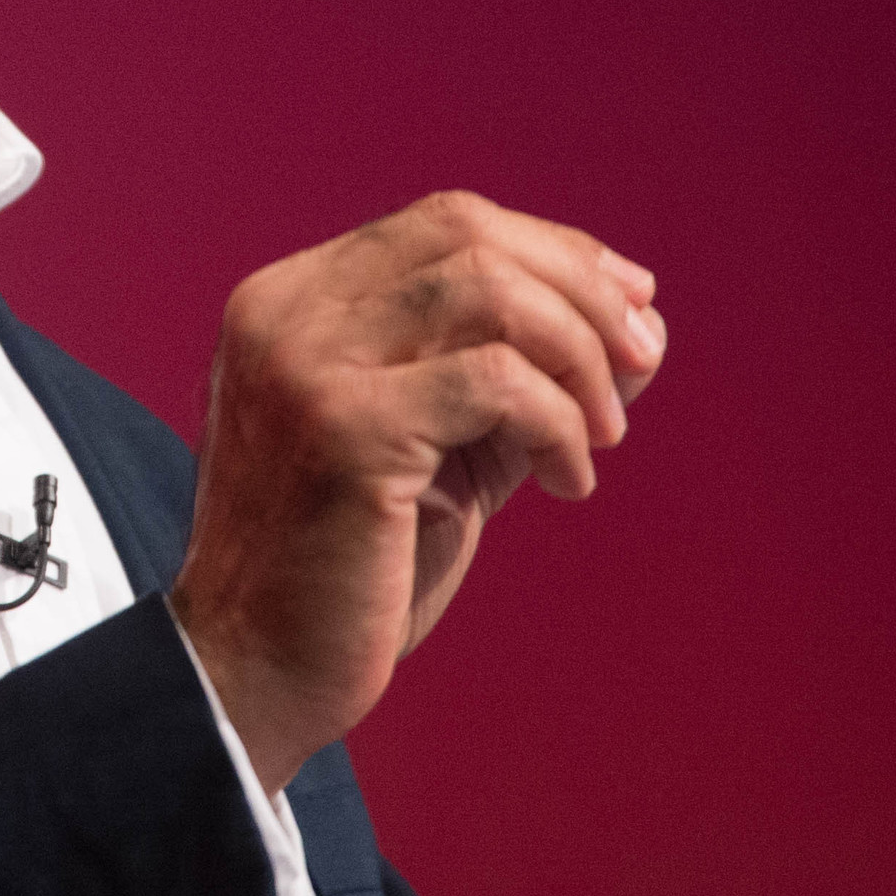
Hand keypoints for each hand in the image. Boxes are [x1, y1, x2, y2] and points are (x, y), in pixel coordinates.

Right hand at [167, 191, 665, 790]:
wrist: (253, 672)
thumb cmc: (349, 570)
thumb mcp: (440, 449)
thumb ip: (518, 381)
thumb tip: (642, 321)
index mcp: (290, 301)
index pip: (443, 224)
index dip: (553, 251)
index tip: (632, 303)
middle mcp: (285, 313)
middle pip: (468, 235)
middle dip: (581, 290)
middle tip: (642, 363)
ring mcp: (305, 363)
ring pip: (487, 291)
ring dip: (577, 356)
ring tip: (600, 437)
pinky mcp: (342, 427)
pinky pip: (495, 382)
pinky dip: (556, 423)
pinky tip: (567, 484)